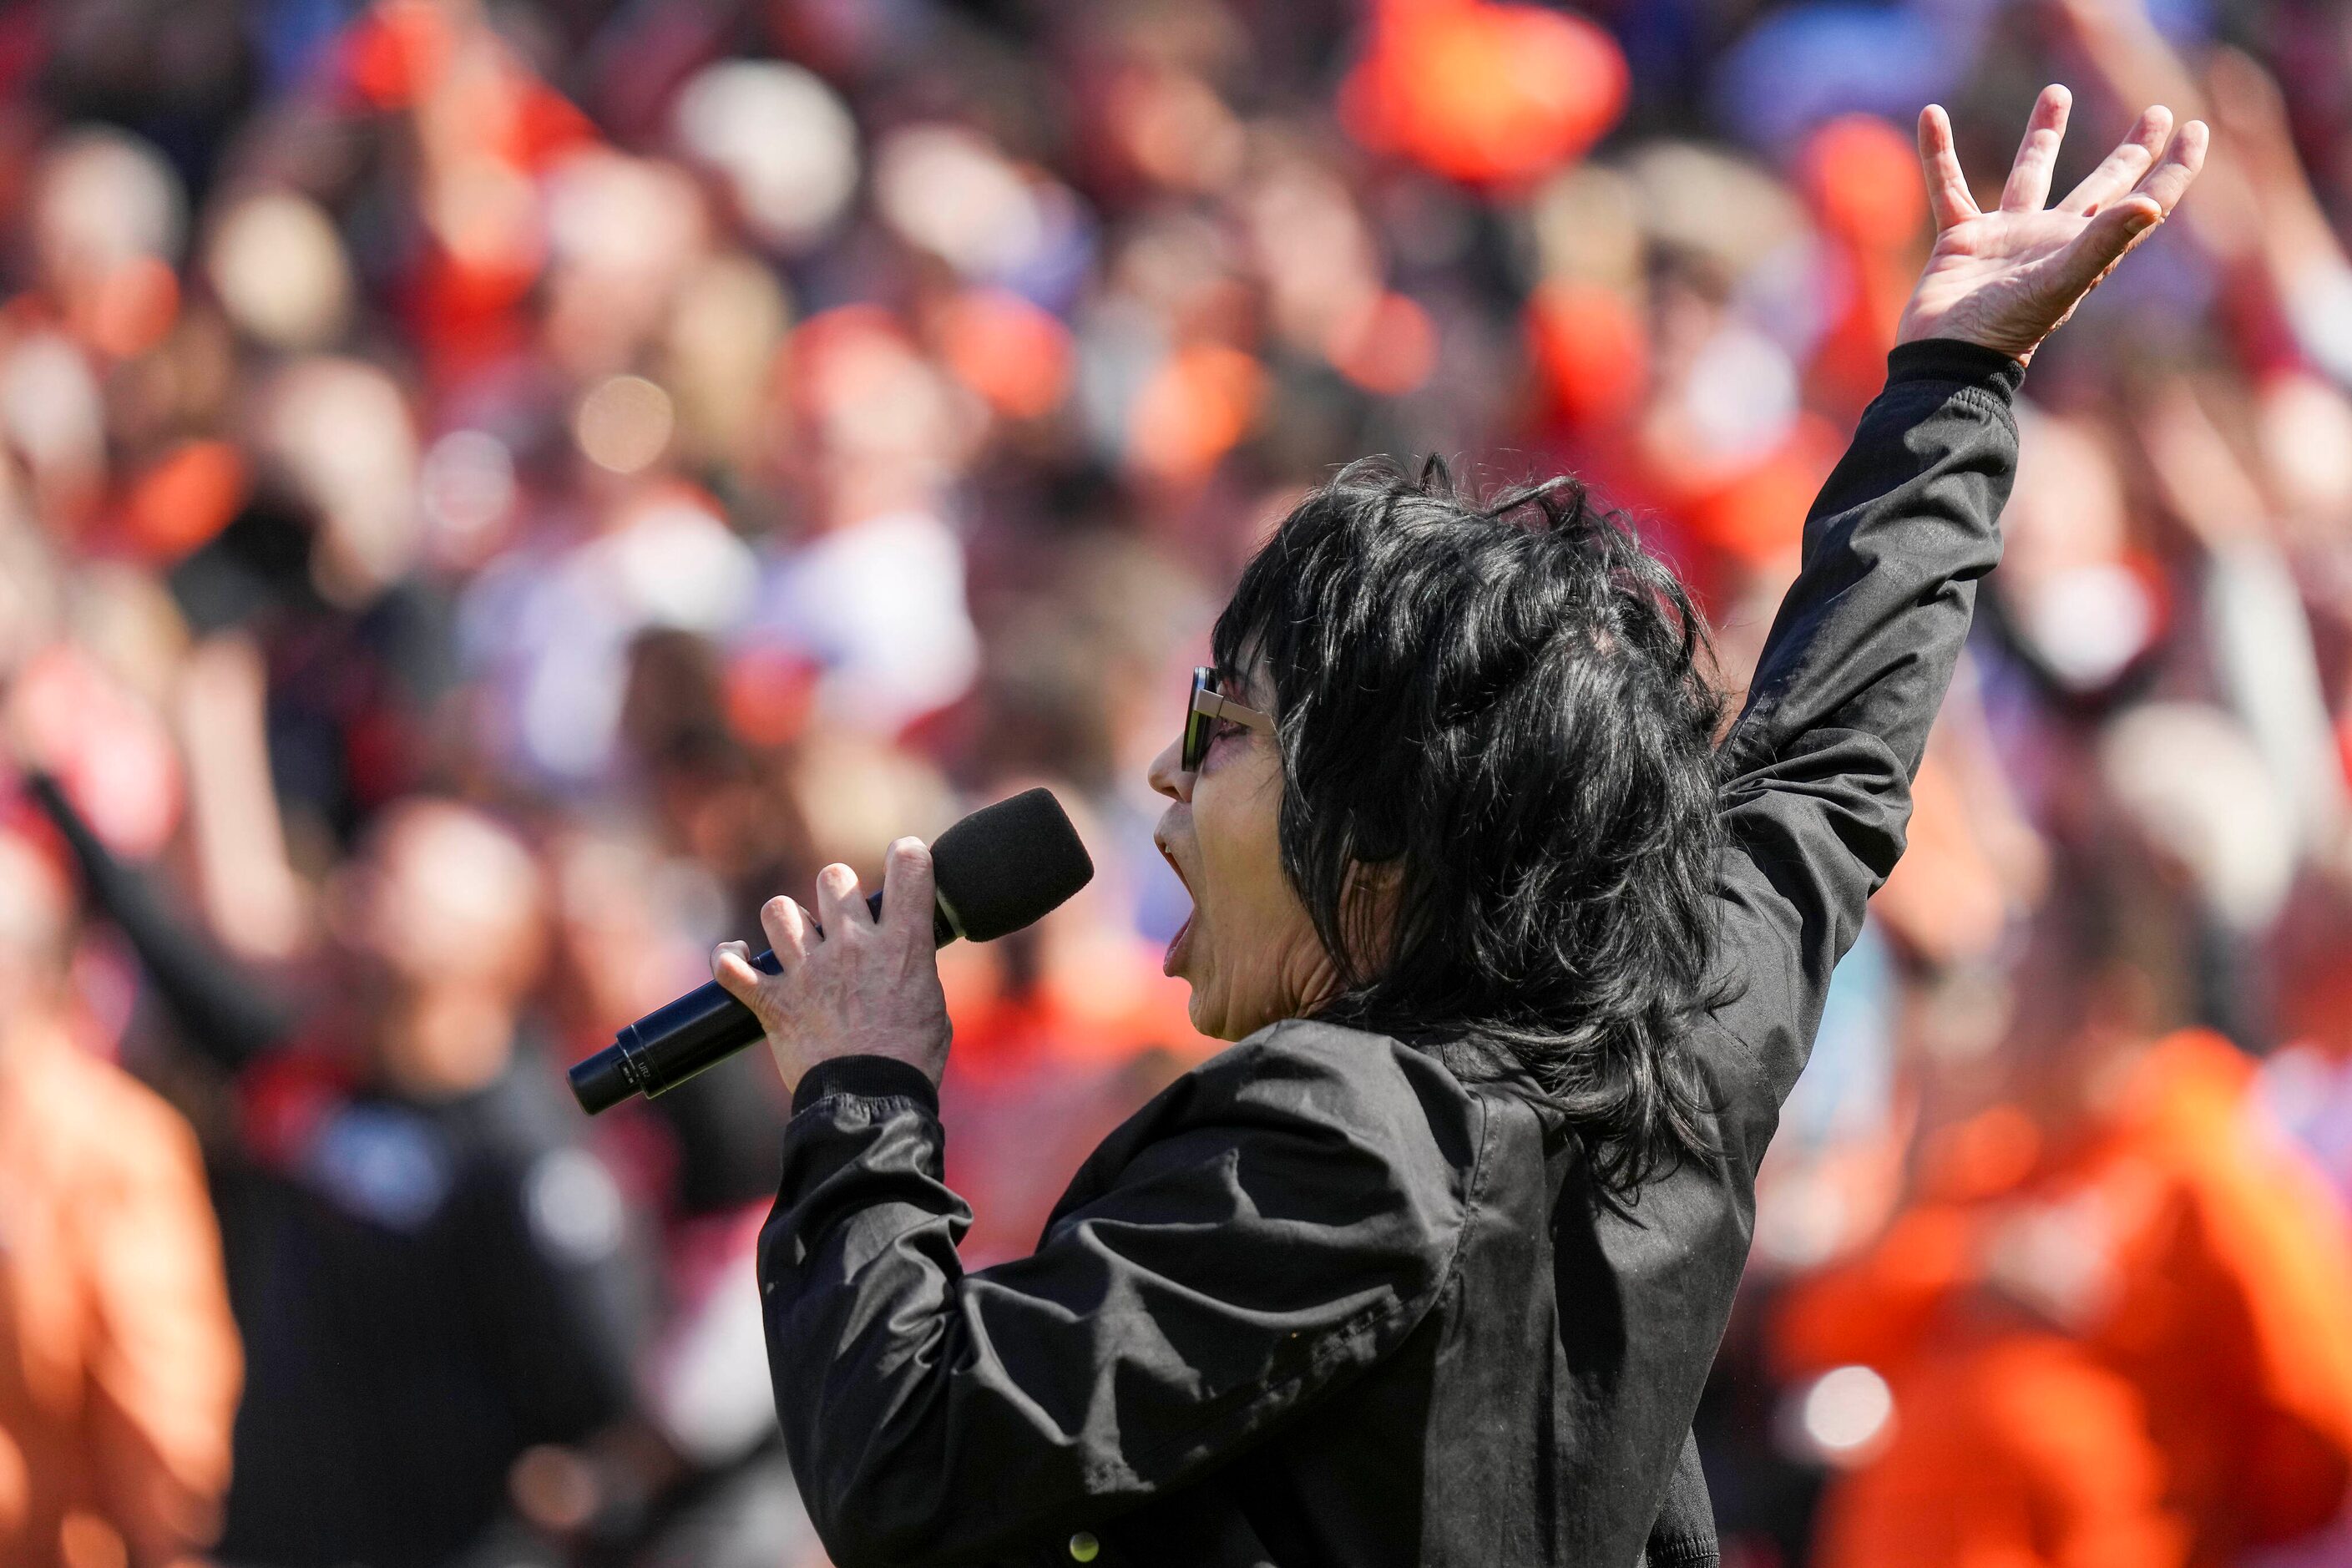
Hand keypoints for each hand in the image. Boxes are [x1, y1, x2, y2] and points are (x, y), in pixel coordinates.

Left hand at [713, 838, 951, 1092]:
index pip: (909, 866)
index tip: (903, 861)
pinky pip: (731, 968)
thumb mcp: (934, 1004)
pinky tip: (736, 960)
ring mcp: (807, 972)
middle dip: (837, 892)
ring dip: (788, 923)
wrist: (871, 1104)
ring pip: (779, 911)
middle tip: (844, 919)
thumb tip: (908, 957)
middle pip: (832, 877)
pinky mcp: (773, 1002)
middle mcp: (851, 946)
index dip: (906, 855)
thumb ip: (916, 967)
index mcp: (901, 944)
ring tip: (798, 943)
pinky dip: (728, 962)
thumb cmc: (911, 1062)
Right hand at [1895, 86, 2206, 365]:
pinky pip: (1950, 185)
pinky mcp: (1962, 239)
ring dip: (2043, 133)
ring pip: (2031, 173)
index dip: (2174, 167)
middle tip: (2156, 114)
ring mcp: (2007, 237)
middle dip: (2132, 152)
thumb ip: (2103, 243)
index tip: (2194, 130)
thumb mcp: (2059, 285)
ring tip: (2056, 91)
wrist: (1944, 360)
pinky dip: (1938, 153)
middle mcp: (2053, 239)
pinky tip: (1933, 115)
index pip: (2145, 200)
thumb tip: (2152, 203)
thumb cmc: (2003, 331)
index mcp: (2087, 249)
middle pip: (2103, 185)